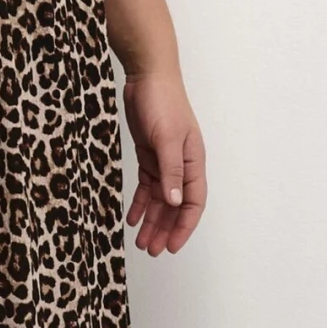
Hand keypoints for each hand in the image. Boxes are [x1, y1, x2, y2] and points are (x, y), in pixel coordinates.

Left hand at [121, 67, 205, 254]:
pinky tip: (132, 219)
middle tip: (151, 251)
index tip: (171, 247)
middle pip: (176, 207)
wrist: (147, 77)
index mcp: (194, 162)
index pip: (193, 203)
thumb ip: (171, 170)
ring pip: (160, 200)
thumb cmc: (163, 102)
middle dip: (165, 230)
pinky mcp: (149, 156)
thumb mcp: (167, 138)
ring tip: (141, 242)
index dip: (184, 227)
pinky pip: (147, 186)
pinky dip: (140, 203)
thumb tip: (175, 203)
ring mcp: (165, 161)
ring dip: (152, 221)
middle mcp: (182, 165)